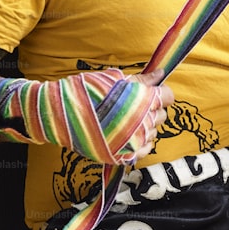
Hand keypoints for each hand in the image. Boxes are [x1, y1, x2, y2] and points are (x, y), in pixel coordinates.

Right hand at [0, 68, 175, 164]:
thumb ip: (141, 79)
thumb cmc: (87, 92)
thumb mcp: (114, 79)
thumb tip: (160, 74)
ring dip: (145, 126)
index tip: (149, 92)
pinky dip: (139, 143)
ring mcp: (134, 141)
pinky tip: (127, 135)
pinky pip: (144, 150)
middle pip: (161, 115)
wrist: (60, 115)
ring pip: (154, 133)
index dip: (160, 93)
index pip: (168, 96)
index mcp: (143, 100)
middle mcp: (143, 122)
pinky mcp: (124, 155)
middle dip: (152, 109)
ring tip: (126, 120)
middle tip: (133, 105)